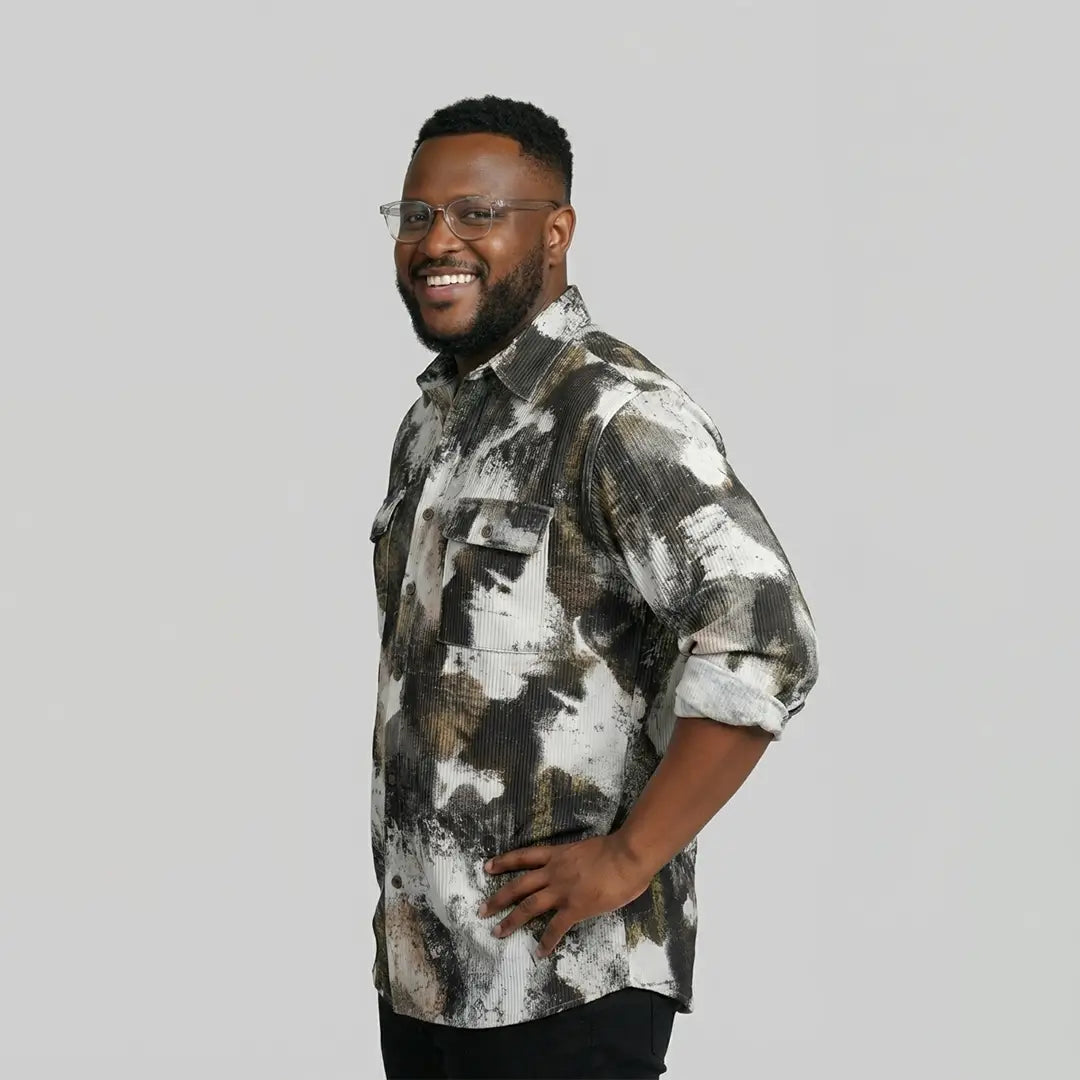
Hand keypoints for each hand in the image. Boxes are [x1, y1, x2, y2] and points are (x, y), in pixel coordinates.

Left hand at [478, 834, 651, 957]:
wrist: (627, 856)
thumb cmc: (614, 849)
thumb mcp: (587, 849)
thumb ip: (578, 860)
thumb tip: (581, 869)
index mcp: (557, 855)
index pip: (524, 856)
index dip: (504, 861)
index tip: (487, 866)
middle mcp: (553, 872)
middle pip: (518, 885)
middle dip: (498, 898)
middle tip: (481, 910)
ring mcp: (562, 891)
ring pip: (528, 906)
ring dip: (511, 921)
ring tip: (497, 932)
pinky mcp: (575, 908)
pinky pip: (556, 928)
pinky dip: (546, 941)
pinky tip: (539, 953)